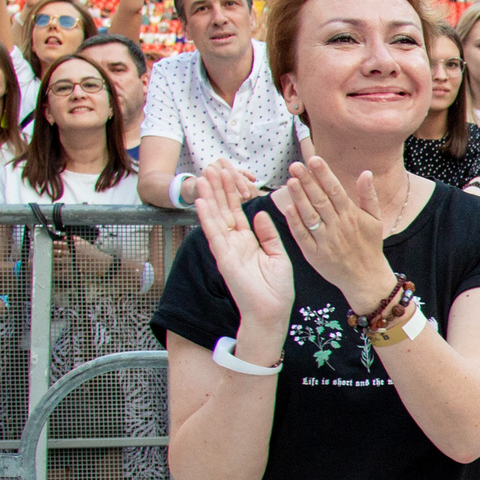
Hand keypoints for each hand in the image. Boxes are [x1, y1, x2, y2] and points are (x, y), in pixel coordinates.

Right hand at [193, 160, 292, 334]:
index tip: (228, 174)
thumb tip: (260, 213)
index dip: (232, 192)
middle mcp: (235, 243)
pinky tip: (202, 202)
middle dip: (218, 189)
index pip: (237, 211)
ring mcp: (228, 250)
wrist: (272, 312)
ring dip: (210, 198)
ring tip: (204, 177)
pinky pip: (215, 235)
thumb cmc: (277, 289)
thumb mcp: (277, 255)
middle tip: (212, 167)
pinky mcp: (225, 258)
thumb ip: (268, 234)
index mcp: (248, 241)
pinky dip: (208, 218)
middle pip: (224, 210)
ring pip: (216, 218)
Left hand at [271, 155, 398, 312]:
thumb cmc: (369, 246)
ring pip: (310, 215)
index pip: (335, 190)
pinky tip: (287, 207)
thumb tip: (366, 172)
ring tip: (290, 181)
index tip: (313, 159)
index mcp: (351, 216)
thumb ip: (369, 196)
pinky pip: (303, 236)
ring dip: (299, 198)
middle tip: (295, 165)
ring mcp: (325, 241)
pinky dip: (295, 222)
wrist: (366, 278)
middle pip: (320, 200)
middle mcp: (338, 227)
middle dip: (307, 181)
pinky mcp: (315, 254)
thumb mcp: (375, 220)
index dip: (324, 174)